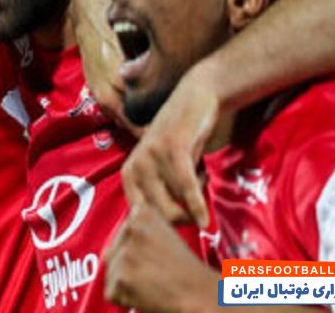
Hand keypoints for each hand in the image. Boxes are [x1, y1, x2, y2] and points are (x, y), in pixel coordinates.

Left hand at [105, 204, 217, 312]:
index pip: (121, 235)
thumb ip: (139, 231)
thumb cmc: (187, 271)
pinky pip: (112, 293)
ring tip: (152, 286)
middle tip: (153, 276)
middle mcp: (131, 228)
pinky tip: (147, 297)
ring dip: (126, 285)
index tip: (155, 258)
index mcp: (143, 213)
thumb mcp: (165, 235)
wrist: (202, 296)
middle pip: (112, 253)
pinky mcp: (122, 278)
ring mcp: (126, 254)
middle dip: (127, 269)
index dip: (135, 252)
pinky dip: (126, 300)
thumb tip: (112, 242)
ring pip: (110, 274)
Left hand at [122, 70, 215, 226]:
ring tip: (200, 178)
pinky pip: (185, 189)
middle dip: (181, 220)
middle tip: (197, 201)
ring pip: (173, 207)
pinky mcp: (171, 149)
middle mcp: (134, 166)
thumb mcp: (164, 170)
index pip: (140, 219)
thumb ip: (159, 195)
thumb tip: (159, 236)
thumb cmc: (183, 140)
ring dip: (193, 204)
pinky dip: (197, 207)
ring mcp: (150, 157)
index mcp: (128, 174)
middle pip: (157, 218)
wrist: (196, 98)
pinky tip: (206, 218)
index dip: (162, 228)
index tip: (182, 224)